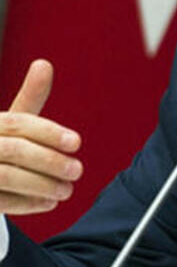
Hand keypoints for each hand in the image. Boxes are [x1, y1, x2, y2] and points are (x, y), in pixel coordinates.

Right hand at [0, 60, 82, 214]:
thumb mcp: (10, 121)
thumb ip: (29, 98)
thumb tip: (44, 63)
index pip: (20, 122)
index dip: (50, 132)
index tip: (77, 142)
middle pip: (15, 150)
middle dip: (50, 161)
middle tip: (78, 170)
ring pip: (7, 177)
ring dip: (42, 185)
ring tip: (67, 191)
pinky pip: (0, 202)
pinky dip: (26, 203)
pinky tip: (48, 203)